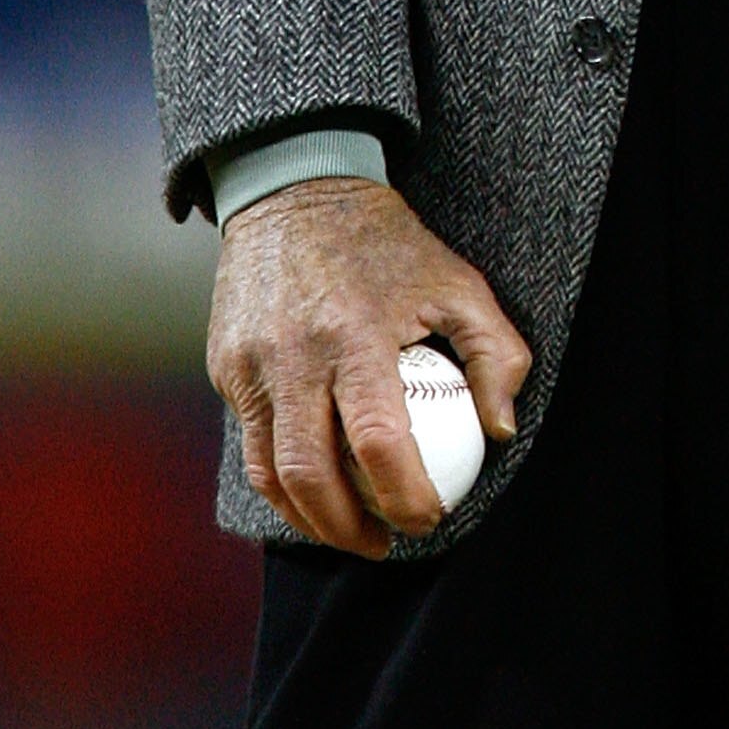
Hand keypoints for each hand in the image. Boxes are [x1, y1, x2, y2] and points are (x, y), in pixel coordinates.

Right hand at [207, 177, 531, 558]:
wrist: (298, 186)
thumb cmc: (390, 244)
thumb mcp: (458, 280)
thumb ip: (495, 353)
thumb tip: (501, 430)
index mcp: (355, 334)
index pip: (380, 443)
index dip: (407, 497)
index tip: (431, 518)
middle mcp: (293, 356)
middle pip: (312, 477)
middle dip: (351, 531)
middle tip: (387, 542)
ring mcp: (250, 365)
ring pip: (271, 474)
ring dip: (310, 520)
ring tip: (352, 530)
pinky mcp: (227, 367)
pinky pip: (252, 442)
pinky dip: (282, 480)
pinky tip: (317, 489)